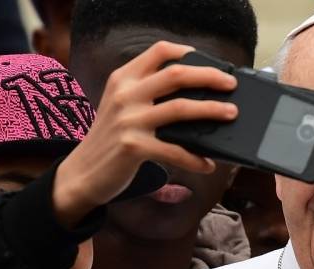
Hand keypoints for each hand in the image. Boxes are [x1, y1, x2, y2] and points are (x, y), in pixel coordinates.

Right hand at [53, 41, 238, 225]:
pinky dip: (195, 158)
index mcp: (123, 78)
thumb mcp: (121, 106)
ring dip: (211, 111)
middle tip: (231, 84)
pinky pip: (175, 150)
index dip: (187, 52)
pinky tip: (207, 164)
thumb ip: (146, 93)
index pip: (158, 51)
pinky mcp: (133, 147)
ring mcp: (129, 120)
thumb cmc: (109, 139)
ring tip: (230, 114)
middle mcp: (125, 94)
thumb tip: (194, 94)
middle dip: (210, 77)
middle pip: (177, 74)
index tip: (208, 60)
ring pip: (180, 108)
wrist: (82, 172)